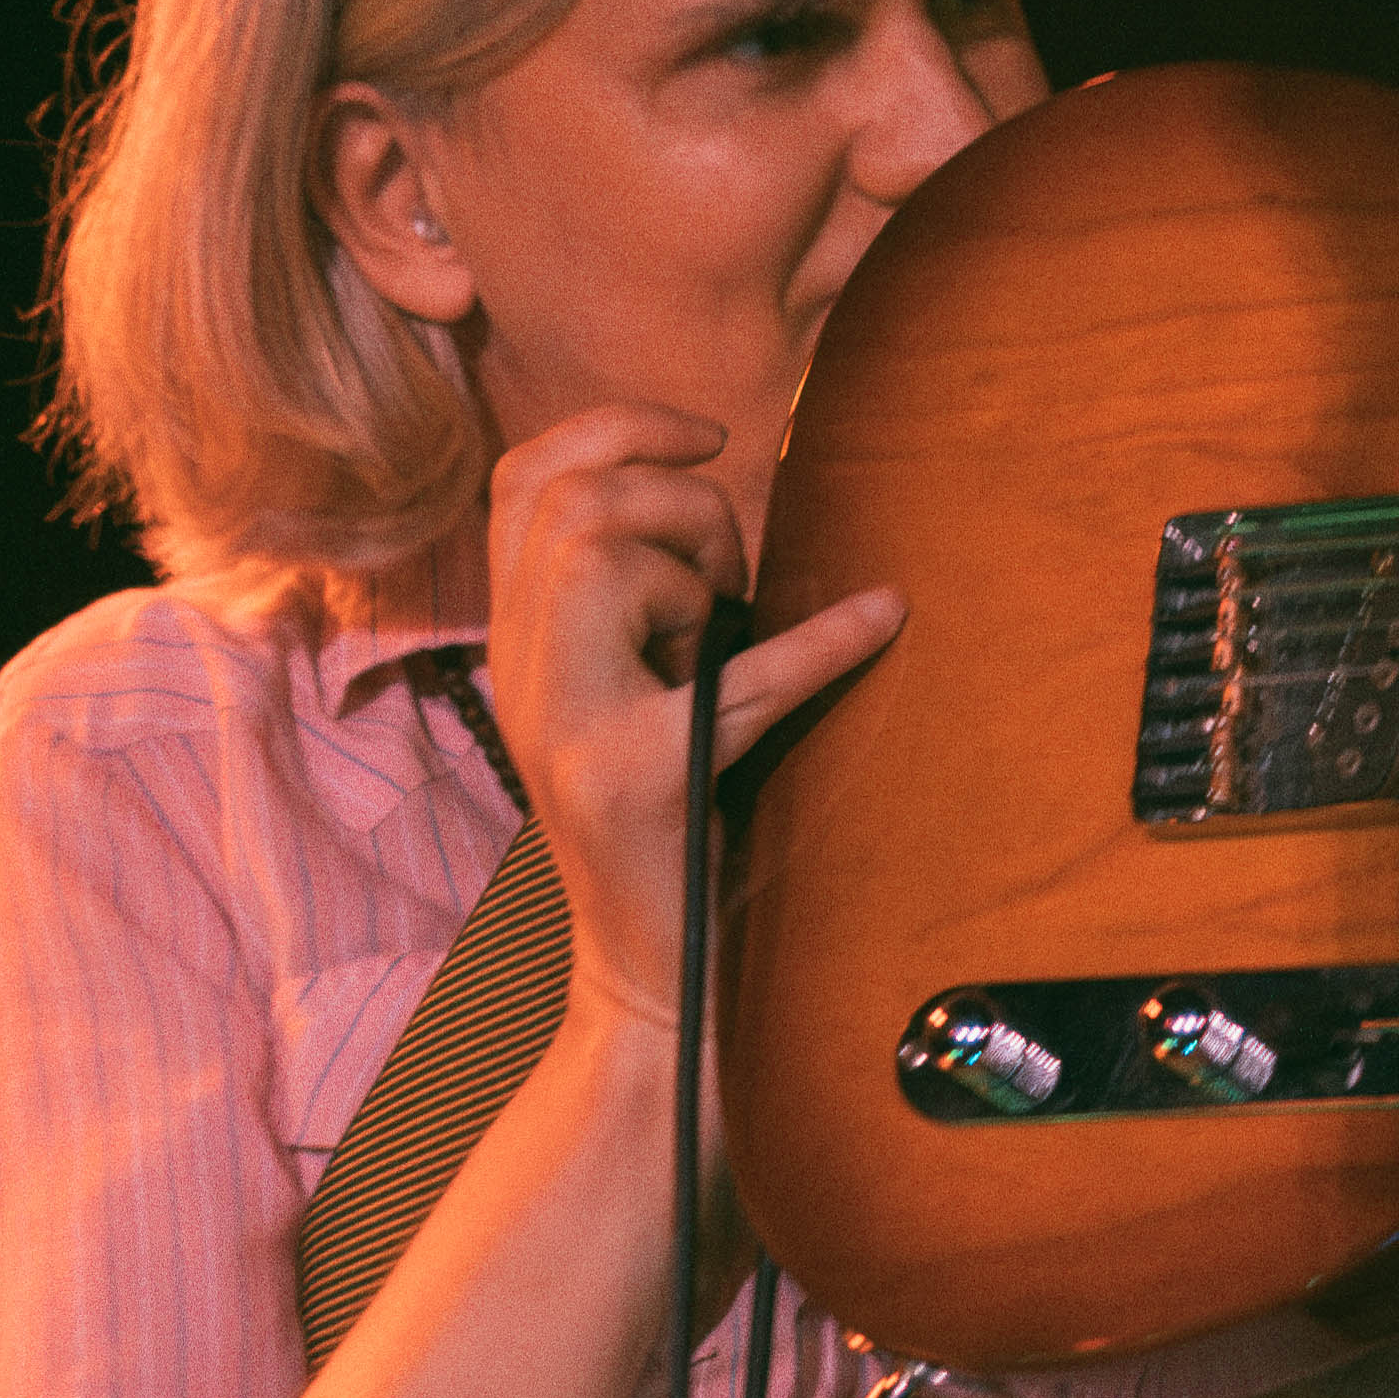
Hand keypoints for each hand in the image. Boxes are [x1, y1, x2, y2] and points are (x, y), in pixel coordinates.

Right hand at [479, 404, 902, 1025]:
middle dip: (682, 507)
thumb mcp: (628, 686)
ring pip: (605, 563)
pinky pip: (739, 678)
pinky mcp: (634, 778)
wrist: (644, 969)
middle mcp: (518, 671)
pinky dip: (826, 640)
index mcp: (514, 639)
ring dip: (701, 575)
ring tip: (726, 641)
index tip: (710, 435)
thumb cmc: (661, 818)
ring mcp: (565, 724)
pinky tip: (884, 617)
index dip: (615, 428)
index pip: (522, 480)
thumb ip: (636, 596)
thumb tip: (712, 489)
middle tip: (734, 578)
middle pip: (575, 505)